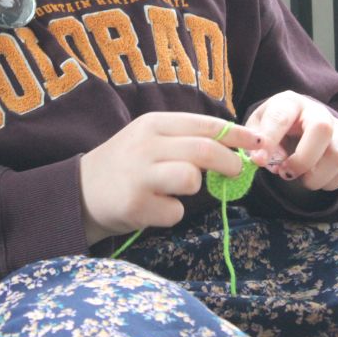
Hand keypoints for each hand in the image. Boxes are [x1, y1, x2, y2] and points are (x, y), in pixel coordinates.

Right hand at [80, 112, 262, 245]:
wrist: (80, 192)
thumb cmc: (125, 164)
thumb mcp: (149, 139)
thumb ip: (185, 139)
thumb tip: (234, 147)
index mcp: (153, 123)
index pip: (205, 124)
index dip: (236, 133)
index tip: (257, 142)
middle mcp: (146, 145)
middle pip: (204, 150)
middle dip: (229, 162)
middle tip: (236, 171)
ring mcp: (139, 175)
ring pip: (191, 179)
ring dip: (194, 188)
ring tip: (176, 189)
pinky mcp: (135, 205)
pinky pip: (175, 211)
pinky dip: (172, 213)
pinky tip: (153, 207)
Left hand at [245, 91, 337, 191]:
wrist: (300, 123)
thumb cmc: (276, 126)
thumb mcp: (258, 127)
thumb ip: (256, 142)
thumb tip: (263, 159)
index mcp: (290, 103)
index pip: (281, 117)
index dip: (270, 139)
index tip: (259, 160)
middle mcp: (318, 112)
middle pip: (322, 130)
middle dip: (302, 160)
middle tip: (286, 172)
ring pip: (337, 155)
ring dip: (315, 177)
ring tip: (300, 177)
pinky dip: (330, 183)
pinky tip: (315, 179)